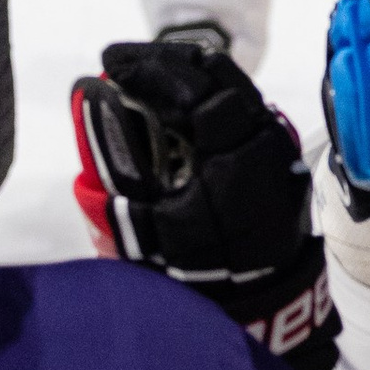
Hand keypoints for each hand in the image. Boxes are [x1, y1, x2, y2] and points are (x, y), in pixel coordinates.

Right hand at [70, 26, 334, 369]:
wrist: (263, 308)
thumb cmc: (199, 276)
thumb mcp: (148, 232)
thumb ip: (116, 168)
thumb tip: (89, 105)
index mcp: (236, 160)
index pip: (197, 90)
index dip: (152, 70)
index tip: (112, 64)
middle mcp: (265, 143)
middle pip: (220, 78)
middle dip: (167, 64)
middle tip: (120, 62)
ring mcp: (278, 146)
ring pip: (235, 88)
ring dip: (189, 75)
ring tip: (143, 74)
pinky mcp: (280, 154)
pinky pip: (243, 107)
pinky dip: (209, 93)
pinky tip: (176, 102)